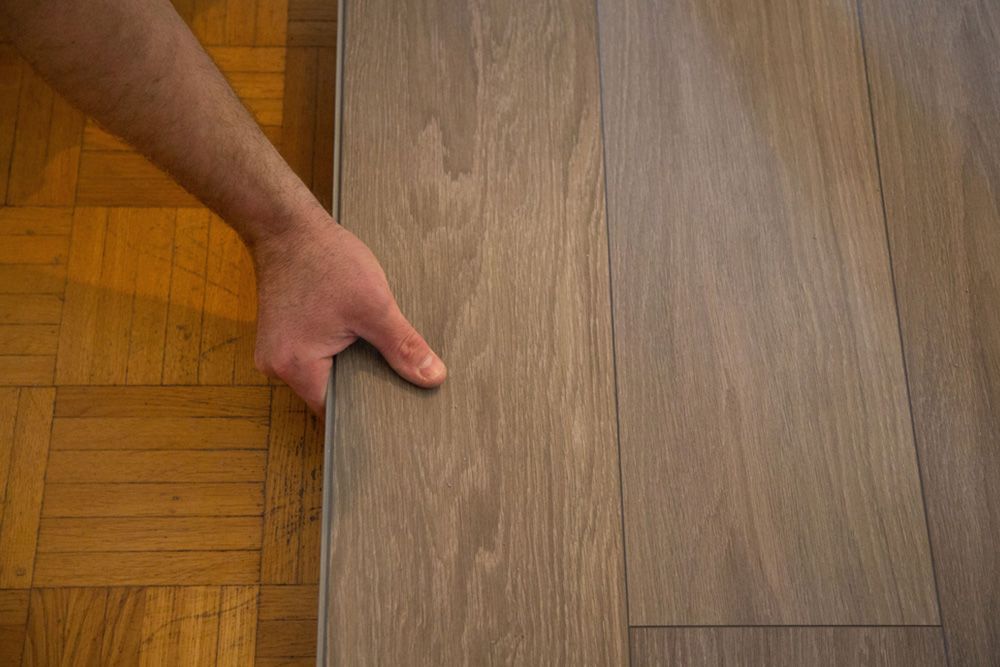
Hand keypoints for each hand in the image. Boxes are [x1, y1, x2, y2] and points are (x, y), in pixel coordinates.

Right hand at [251, 211, 446, 413]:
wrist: (288, 225)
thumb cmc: (325, 259)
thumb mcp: (374, 305)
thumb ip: (403, 346)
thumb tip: (433, 377)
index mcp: (296, 367)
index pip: (337, 412)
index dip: (369, 410)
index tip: (396, 406)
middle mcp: (277, 367)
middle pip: (329, 395)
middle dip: (363, 386)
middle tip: (395, 377)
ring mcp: (276, 352)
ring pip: (324, 374)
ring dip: (350, 365)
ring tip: (374, 350)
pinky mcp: (282, 336)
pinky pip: (315, 357)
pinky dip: (337, 350)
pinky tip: (354, 336)